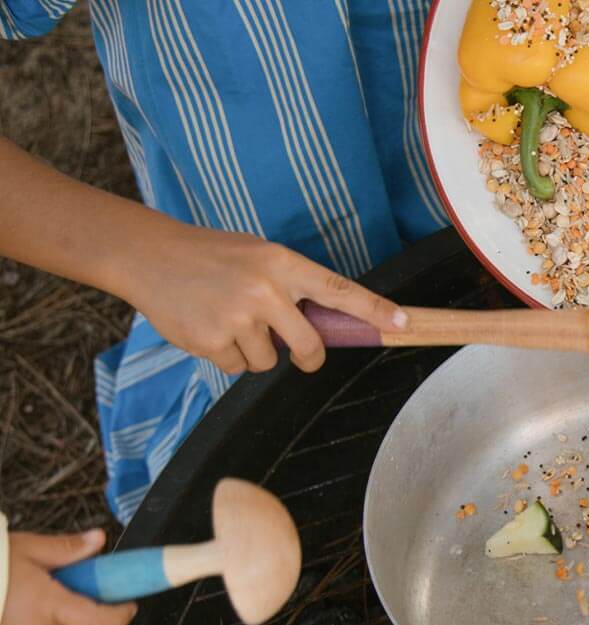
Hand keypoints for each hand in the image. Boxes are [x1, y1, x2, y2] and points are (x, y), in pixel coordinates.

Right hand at [0, 530, 135, 624]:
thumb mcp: (23, 549)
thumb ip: (64, 550)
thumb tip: (98, 541)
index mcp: (49, 608)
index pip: (100, 621)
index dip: (120, 615)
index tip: (129, 606)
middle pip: (70, 624)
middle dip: (69, 604)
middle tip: (53, 581)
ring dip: (41, 616)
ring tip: (14, 592)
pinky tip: (2, 605)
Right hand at [126, 227, 407, 375]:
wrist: (149, 256)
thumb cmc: (212, 257)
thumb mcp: (259, 257)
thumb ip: (291, 287)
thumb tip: (325, 326)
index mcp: (281, 263)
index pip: (338, 290)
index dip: (373, 309)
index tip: (403, 322)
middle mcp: (264, 290)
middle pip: (309, 346)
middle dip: (307, 357)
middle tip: (299, 354)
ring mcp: (237, 317)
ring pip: (269, 362)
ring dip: (254, 352)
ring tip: (228, 320)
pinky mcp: (211, 340)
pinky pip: (237, 368)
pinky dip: (226, 356)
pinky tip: (209, 328)